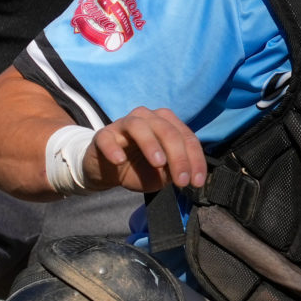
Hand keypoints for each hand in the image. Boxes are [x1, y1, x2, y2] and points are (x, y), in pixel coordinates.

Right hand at [84, 107, 207, 193]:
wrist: (108, 171)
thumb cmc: (140, 168)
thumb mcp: (162, 174)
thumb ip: (173, 170)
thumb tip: (184, 172)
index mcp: (167, 124)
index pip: (187, 138)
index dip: (195, 160)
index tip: (196, 182)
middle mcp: (148, 118)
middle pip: (167, 131)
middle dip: (178, 156)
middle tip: (181, 180)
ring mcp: (123, 124)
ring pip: (139, 126)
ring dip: (151, 144)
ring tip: (159, 163)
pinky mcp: (103, 135)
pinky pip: (107, 137)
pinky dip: (113, 148)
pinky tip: (119, 161)